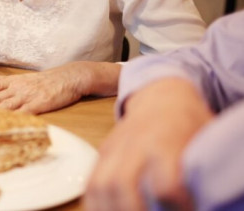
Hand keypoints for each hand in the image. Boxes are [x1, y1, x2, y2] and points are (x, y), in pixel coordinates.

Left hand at [0, 63, 92, 114]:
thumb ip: (4, 79)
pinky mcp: (39, 105)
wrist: (68, 78)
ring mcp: (28, 96)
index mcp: (14, 82)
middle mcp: (18, 88)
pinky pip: (24, 113)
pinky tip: (6, 125)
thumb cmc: (46, 80)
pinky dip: (14, 119)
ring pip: (7, 106)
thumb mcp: (23, 77)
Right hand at [84, 79, 213, 210]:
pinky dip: (94, 201)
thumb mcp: (203, 138)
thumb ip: (197, 167)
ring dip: (107, 208)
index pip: (165, 184)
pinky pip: (90, 180)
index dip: (175, 204)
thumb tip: (204, 195)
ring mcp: (115, 147)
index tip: (187, 209)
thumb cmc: (188, 121)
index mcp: (165, 140)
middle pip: (121, 184)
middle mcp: (134, 143)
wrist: (162, 96)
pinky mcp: (103, 152)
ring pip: (99, 183)